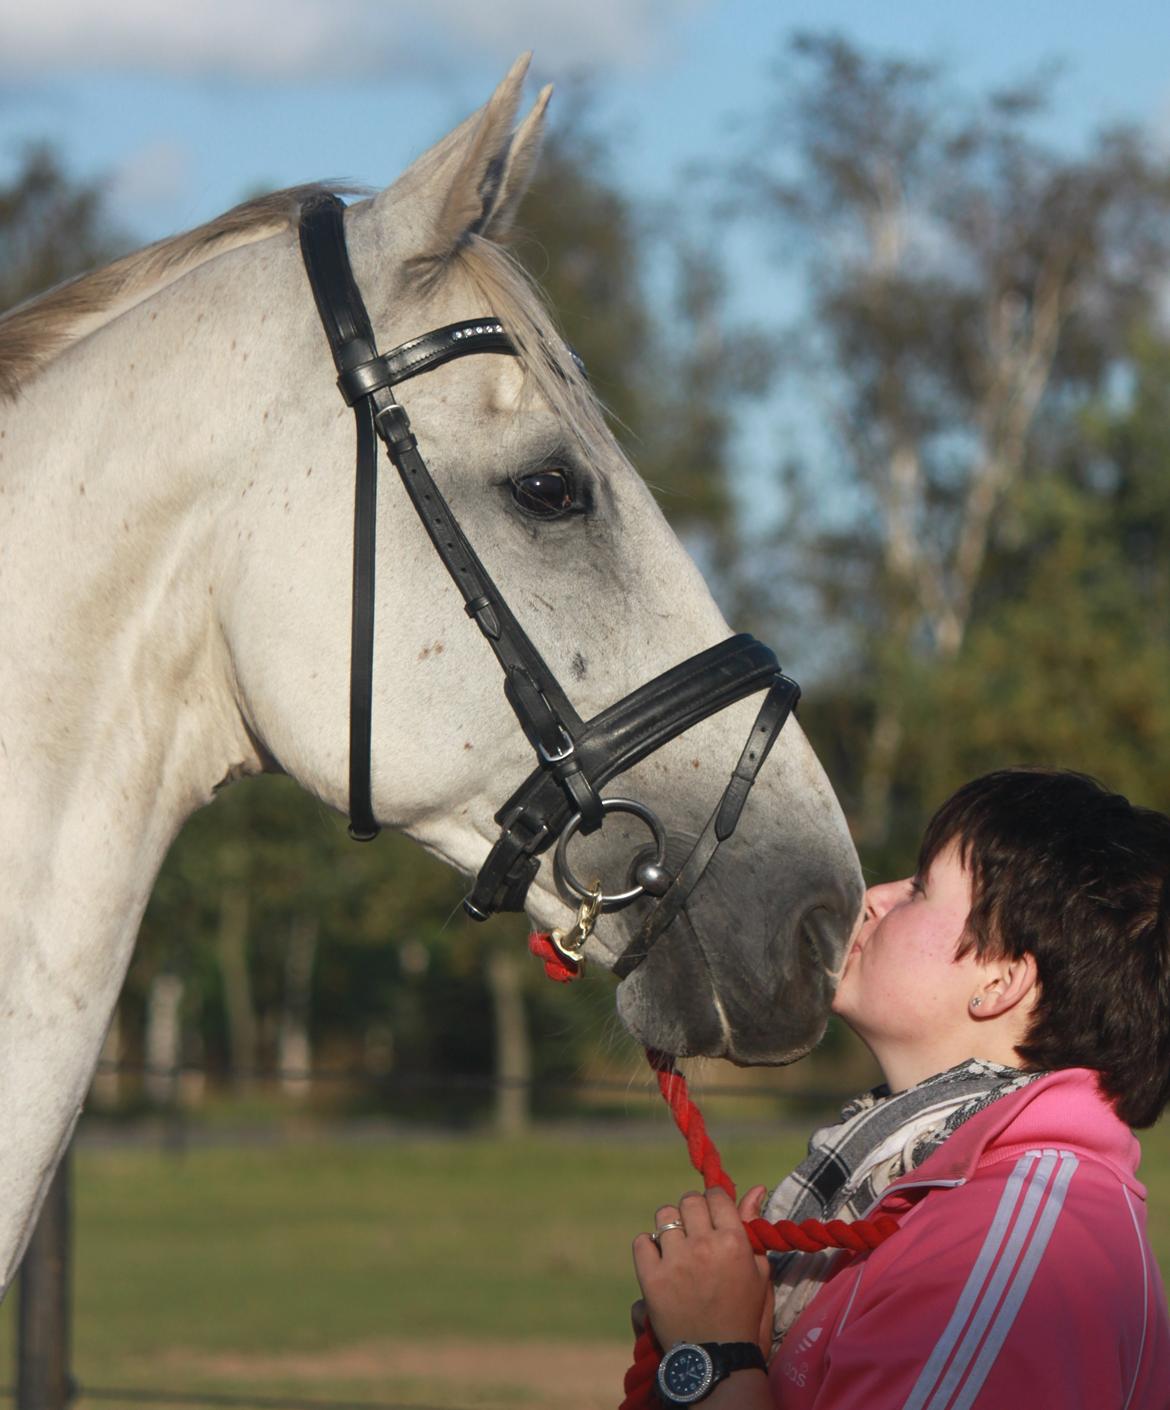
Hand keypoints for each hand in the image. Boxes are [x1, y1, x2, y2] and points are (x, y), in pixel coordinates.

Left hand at [632, 1186, 771, 1350]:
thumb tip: (755, 1188)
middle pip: (689, 1201)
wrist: (717, 1360)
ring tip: (677, 1245)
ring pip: (664, 1217)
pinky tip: (660, 1260)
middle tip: (695, 1231)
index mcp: (734, 1241)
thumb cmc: (744, 1315)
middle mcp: (704, 1245)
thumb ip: (753, 1227)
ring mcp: (676, 1261)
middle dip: (692, 1211)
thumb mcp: (759, 1272)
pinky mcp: (652, 1279)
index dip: (714, 1201)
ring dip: (671, 1226)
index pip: (716, 1195)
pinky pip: (642, 1242)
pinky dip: (648, 1247)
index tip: (712, 1213)